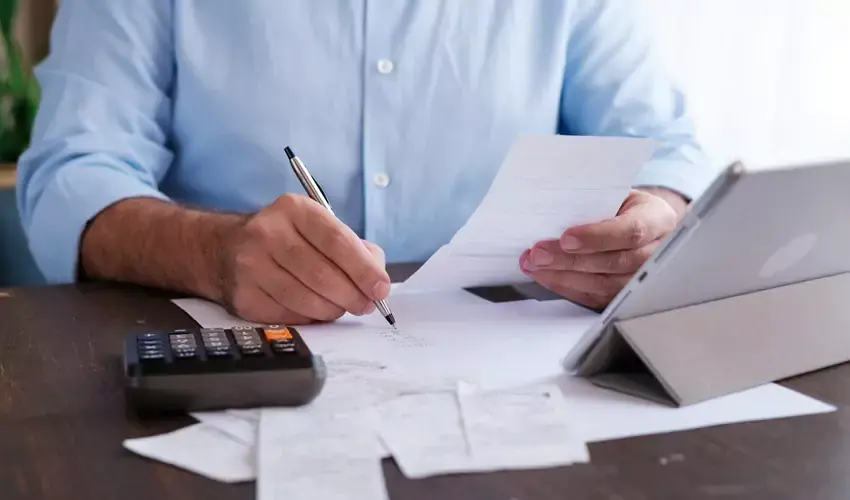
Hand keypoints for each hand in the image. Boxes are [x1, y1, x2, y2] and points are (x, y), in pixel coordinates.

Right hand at [218, 194, 390, 323]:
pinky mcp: (244, 295)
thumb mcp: (318, 228)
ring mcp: (251, 265)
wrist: (225, 249)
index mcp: (294, 209)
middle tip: (366, 304)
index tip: (381, 288)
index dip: (363, 268)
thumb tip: (377, 280)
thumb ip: (354, 248)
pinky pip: (289, 315)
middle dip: (353, 295)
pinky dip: (310, 318)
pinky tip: (315, 310)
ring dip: (333, 310)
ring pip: (306, 299)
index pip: (336, 240)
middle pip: (322, 274)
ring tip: (341, 307)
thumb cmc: (287, 239)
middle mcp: (268, 233)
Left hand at [519, 188, 684, 309]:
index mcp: (657, 220)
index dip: (597, 237)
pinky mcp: (625, 295)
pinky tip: (546, 277)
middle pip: (614, 263)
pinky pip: (595, 298)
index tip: (566, 238)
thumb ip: (595, 202)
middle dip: (570, 260)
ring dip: (563, 277)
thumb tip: (553, 212)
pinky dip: (566, 288)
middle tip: (538, 254)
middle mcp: (656, 252)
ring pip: (604, 285)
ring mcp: (643, 278)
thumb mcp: (617, 194)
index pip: (631, 231)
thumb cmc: (625, 206)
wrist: (643, 224)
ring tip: (535, 265)